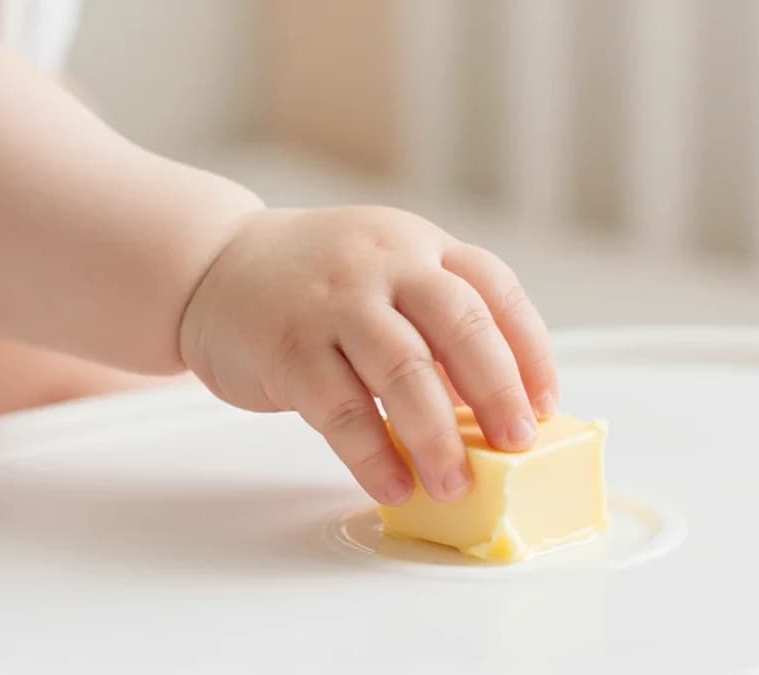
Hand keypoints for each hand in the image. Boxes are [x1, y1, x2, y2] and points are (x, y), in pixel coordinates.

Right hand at [179, 206, 557, 505]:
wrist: (213, 264)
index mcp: (420, 246)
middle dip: (498, 392)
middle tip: (517, 445)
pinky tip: (394, 485)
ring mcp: (334, 302)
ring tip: (455, 484)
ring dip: (438, 436)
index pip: (495, 290)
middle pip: (460, 324)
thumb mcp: (386, 277)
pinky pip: (340, 409)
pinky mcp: (287, 346)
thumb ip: (436, 326)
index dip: (530, 350)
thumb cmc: (317, 285)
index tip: (545, 406)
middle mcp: (384, 264)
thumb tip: (494, 408)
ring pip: (403, 369)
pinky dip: (373, 454)